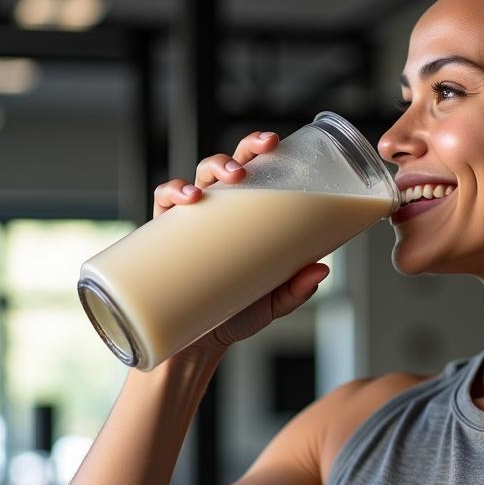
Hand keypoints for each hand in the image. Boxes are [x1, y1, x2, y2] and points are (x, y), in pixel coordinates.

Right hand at [151, 130, 329, 359]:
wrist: (198, 343)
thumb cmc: (238, 313)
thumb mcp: (274, 302)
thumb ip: (296, 289)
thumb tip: (321, 269)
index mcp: (245, 215)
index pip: (253, 170)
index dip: (260, 149)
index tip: (275, 141)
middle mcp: (218, 211)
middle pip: (225, 165)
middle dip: (239, 153)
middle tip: (254, 160)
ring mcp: (190, 221)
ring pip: (196, 177)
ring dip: (209, 169)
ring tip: (223, 182)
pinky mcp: (164, 236)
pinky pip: (162, 201)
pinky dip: (171, 192)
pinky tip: (185, 198)